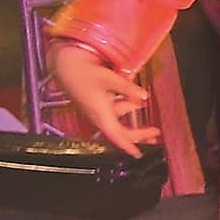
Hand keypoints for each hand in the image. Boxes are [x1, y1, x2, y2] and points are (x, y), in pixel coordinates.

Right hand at [51, 42, 158, 157]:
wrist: (65, 65)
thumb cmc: (84, 72)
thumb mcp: (109, 79)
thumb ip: (128, 88)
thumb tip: (144, 96)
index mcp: (100, 114)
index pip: (116, 135)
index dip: (128, 146)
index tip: (138, 154)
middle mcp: (97, 116)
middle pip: (119, 132)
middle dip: (137, 134)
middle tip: (154, 133)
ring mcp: (94, 111)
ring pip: (116, 119)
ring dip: (131, 116)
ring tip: (143, 106)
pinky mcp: (93, 104)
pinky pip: (111, 112)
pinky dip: (124, 108)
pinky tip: (132, 100)